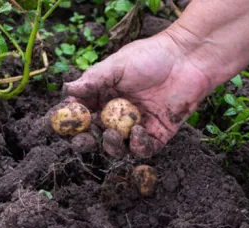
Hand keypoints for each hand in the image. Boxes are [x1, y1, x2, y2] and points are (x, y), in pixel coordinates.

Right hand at [64, 33, 211, 157]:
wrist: (186, 61)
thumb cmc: (151, 57)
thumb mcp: (118, 65)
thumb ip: (93, 80)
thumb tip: (67, 90)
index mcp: (104, 98)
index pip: (83, 116)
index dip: (71, 123)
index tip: (62, 126)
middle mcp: (118, 116)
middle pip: (96, 137)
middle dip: (87, 142)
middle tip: (83, 140)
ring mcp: (137, 128)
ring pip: (118, 148)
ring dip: (111, 146)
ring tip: (113, 134)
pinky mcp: (157, 136)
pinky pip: (143, 150)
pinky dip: (138, 146)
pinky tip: (138, 131)